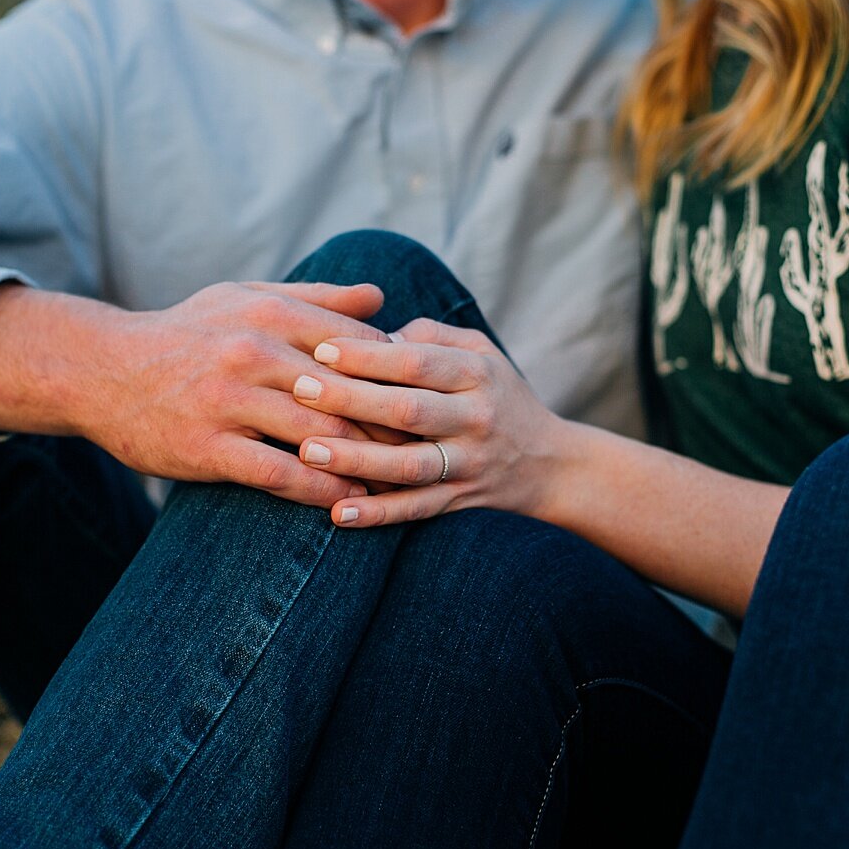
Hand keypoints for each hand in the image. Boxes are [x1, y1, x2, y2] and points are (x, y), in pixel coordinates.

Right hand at [0, 280, 399, 506]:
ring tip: (404, 484)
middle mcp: (255, 354)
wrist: (102, 370)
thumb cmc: (186, 332)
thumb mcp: (247, 298)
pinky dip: (321, 491)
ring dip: (367, 463)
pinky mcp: (209, 447)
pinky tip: (347, 503)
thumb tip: (383, 297)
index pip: (359, 345)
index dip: (401, 374)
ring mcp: (231, 402)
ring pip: (321, 436)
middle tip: (436, 449)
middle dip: (396, 424)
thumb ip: (318, 299)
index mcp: (272, 314)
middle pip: (350, 393)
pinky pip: (280, 475)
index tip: (433, 399)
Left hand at [290, 318, 569, 525]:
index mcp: (478, 374)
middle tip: (299, 389)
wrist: (549, 463)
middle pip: (408, 410)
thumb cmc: (497, 393)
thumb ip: (429, 337)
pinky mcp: (460, 501)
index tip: (322, 349)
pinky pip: (416, 510)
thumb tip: (372, 334)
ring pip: (409, 465)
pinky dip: (377, 514)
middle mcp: (476, 419)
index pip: (417, 362)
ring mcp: (468, 464)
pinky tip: (337, 513)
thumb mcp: (479, 352)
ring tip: (307, 451)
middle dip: (350, 400)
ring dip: (356, 460)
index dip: (368, 356)